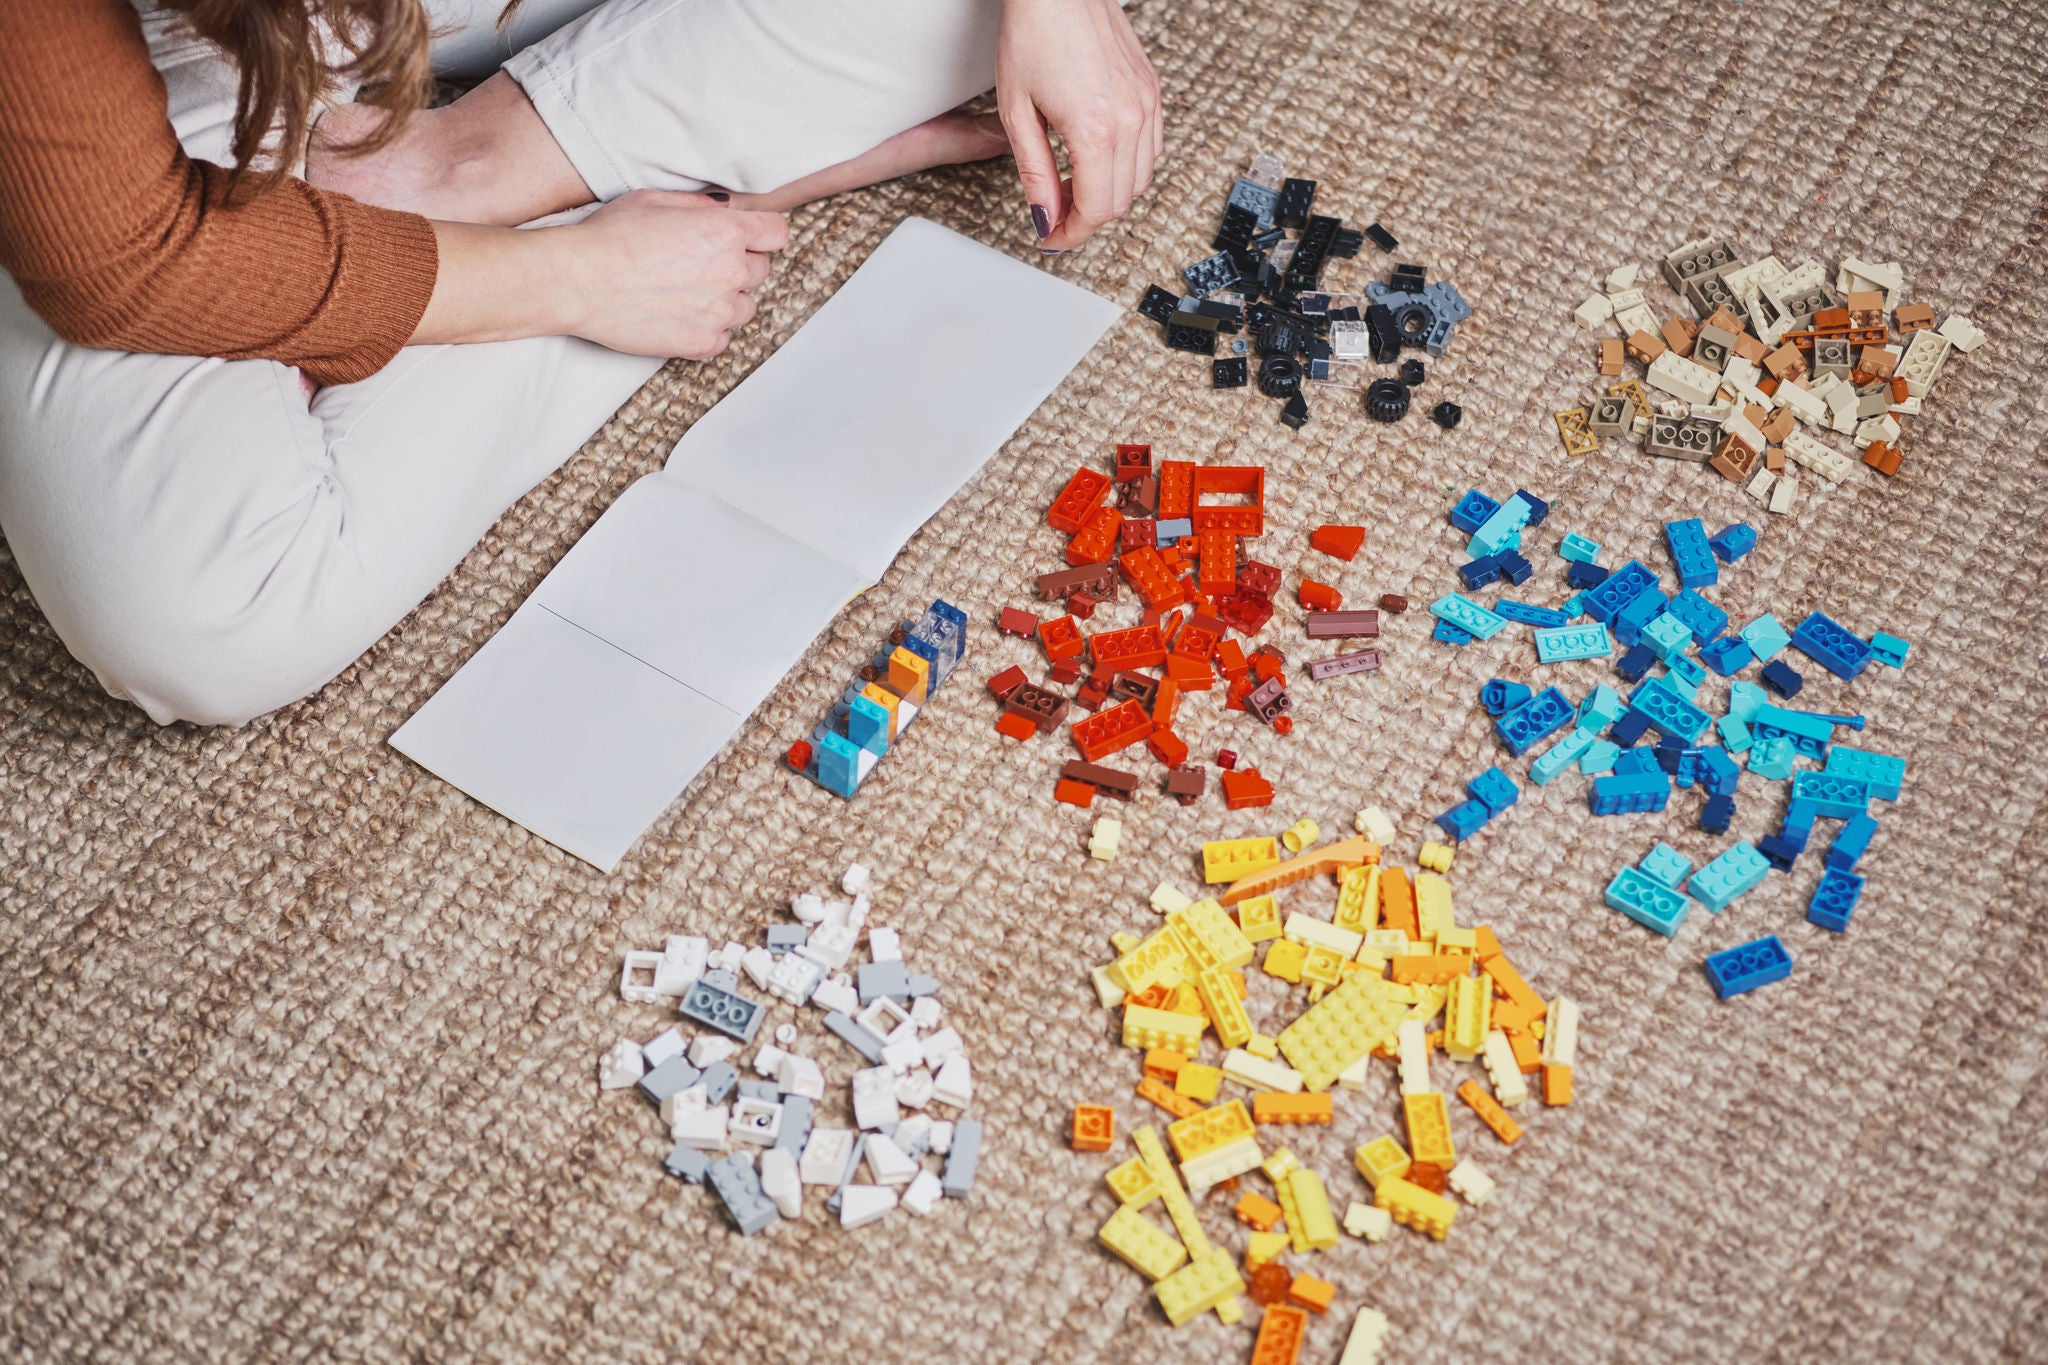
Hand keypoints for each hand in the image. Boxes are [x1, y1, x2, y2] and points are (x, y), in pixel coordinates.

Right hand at [560, 190, 788, 358]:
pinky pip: (724, 337)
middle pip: (761, 270)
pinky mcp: (703, 343)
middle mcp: (731, 271)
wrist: (578, 281)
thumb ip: (699, 206)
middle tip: (699, 264)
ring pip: (745, 307)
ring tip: (686, 292)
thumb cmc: (609, 237)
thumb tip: (724, 209)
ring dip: (726, 300)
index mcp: (725, 231)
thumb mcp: (654, 200)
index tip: (748, 238)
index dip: (761, 234)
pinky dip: (708, 329)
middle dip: (738, 264)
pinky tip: (679, 316)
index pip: (776, 233)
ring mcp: (719, 311)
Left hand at [997, 0, 1161, 251]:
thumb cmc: (1032, 33)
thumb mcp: (1018, 112)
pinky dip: (1127, 165)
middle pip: (1122, 200)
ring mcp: (1147, 103)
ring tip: (1071, 184)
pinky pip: (1151, 148)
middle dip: (1087, 216)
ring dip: (1109, 193)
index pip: (1097, 209)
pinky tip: (1095, 157)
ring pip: (1141, 179)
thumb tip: (1045, 217)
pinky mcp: (1151, 90)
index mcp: (1095, 129)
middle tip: (1055, 212)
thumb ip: (1035, 174)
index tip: (1052, 238)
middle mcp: (1130, 119)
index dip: (1073, 233)